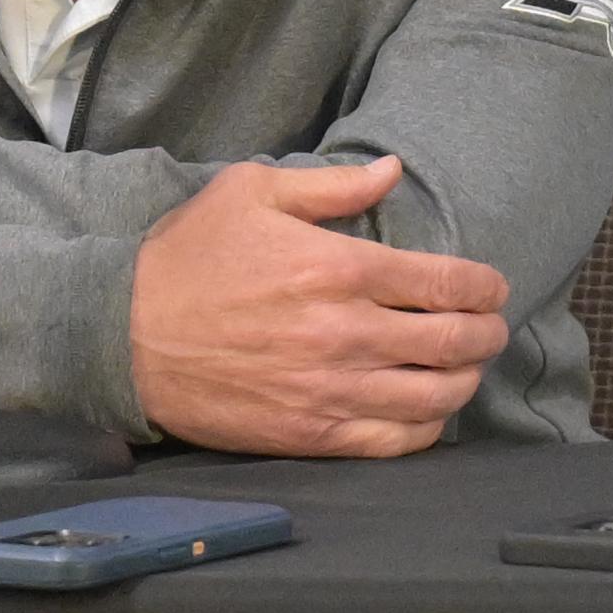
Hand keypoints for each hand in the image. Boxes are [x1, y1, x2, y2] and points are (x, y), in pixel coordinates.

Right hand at [128, 157, 512, 458]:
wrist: (119, 336)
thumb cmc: (187, 259)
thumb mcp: (251, 193)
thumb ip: (332, 185)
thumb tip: (393, 171)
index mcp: (338, 270)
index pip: (445, 283)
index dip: (485, 287)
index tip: (493, 288)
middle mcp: (344, 333)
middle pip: (453, 342)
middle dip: (487, 333)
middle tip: (491, 328)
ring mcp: (329, 390)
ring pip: (433, 395)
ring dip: (466, 381)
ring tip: (468, 368)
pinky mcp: (308, 434)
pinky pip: (393, 442)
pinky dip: (426, 428)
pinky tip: (429, 412)